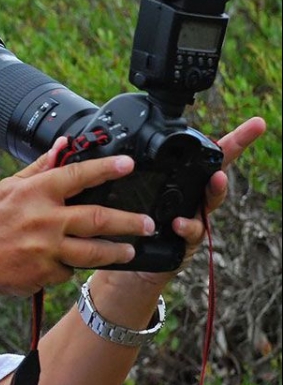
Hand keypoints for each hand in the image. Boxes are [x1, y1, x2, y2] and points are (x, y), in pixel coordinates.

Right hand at [0, 139, 152, 297]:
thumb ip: (40, 168)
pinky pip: (71, 269)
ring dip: (117, 251)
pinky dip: (75, 265)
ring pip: (94, 251)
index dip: (106, 169)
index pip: (78, 176)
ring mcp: (47, 249)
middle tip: (148, 223)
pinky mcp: (46, 273)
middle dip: (129, 222)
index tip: (128, 165)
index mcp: (36, 193)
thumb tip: (62, 145)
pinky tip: (73, 261)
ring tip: (130, 249)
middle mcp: (44, 220)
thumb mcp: (11, 187)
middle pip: (97, 219)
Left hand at [140, 116, 266, 284]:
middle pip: (217, 179)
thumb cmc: (140, 221)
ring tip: (217, 180)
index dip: (235, 140)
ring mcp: (195, 220)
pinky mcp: (187, 243)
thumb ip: (143, 172)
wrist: (133, 261)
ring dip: (215, 190)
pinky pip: (191, 233)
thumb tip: (128, 144)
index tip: (256, 124)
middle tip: (228, 154)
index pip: (211, 157)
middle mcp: (196, 200)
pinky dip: (187, 227)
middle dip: (228, 163)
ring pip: (209, 204)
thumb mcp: (142, 192)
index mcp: (186, 182)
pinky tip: (179, 224)